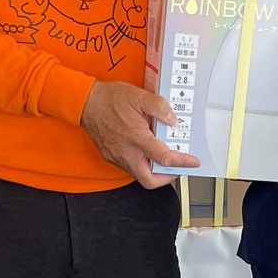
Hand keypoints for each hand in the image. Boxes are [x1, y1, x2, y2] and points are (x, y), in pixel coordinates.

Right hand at [80, 80, 196, 188]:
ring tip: (162, 159)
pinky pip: (129, 167)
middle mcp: (126, 152)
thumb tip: (173, 120)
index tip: (192, 162)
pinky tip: (145, 152)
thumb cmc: (109, 99)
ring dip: (153, 171)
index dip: (182, 162)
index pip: (164, 159)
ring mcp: (117, 157)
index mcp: (137, 139)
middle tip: (176, 168)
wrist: (85, 102)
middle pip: (150, 181)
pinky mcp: (110, 156)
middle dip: (166, 178)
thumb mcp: (140, 96)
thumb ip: (160, 107)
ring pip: (139, 175)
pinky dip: (141, 164)